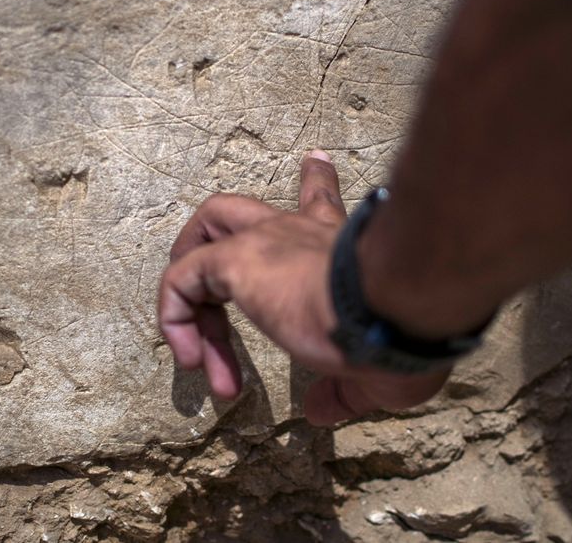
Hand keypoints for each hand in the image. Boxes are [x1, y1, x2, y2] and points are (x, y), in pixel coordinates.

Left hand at [158, 151, 448, 424]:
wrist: (392, 312)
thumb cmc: (398, 339)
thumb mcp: (374, 376)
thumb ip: (342, 392)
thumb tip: (322, 409)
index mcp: (337, 250)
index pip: (323, 205)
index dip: (318, 184)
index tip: (315, 161)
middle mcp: (297, 233)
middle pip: (239, 211)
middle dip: (212, 246)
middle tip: (214, 303)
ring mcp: (263, 241)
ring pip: (206, 230)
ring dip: (187, 286)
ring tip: (190, 347)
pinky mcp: (235, 261)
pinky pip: (179, 279)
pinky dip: (174, 319)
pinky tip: (191, 360)